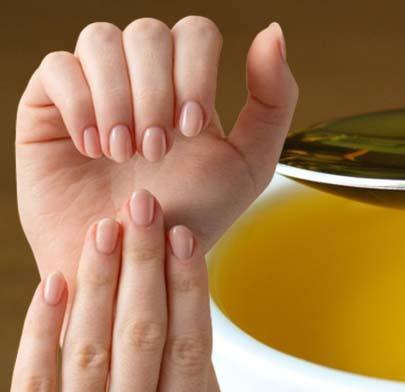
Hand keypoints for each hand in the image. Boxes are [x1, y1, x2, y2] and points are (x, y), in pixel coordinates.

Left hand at [7, 190, 226, 391]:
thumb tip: (198, 338)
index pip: (190, 349)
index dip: (189, 290)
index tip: (185, 239)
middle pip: (143, 337)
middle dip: (145, 268)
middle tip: (144, 209)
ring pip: (92, 350)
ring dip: (101, 285)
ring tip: (106, 231)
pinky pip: (34, 387)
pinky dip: (42, 333)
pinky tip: (56, 286)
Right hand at [15, 17, 297, 280]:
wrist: (132, 263)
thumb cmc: (191, 218)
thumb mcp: (248, 166)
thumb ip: (273, 101)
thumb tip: (273, 32)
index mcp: (189, 83)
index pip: (195, 32)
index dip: (195, 71)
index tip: (193, 128)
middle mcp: (142, 76)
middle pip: (149, 33)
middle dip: (156, 91)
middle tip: (155, 150)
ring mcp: (95, 85)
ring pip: (101, 39)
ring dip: (118, 97)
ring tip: (122, 152)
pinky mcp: (48, 104)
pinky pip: (57, 67)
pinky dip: (79, 104)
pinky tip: (93, 148)